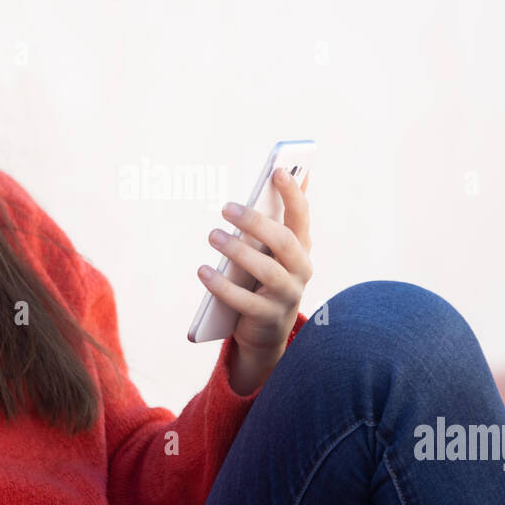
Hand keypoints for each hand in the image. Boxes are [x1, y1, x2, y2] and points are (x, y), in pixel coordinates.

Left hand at [199, 167, 312, 363]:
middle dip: (256, 222)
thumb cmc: (265, 280)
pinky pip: (244, 301)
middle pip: (284, 241)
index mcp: (301, 249)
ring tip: (213, 235)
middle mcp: (301, 271)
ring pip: (266, 270)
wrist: (266, 333)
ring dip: (237, 251)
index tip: (278, 170)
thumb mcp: (271, 252)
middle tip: (226, 207)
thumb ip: (275, 219)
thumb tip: (283, 173)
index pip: (301, 216)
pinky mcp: (268, 318)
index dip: (293, 194)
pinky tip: (202, 271)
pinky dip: (221, 286)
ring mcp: (287, 296)